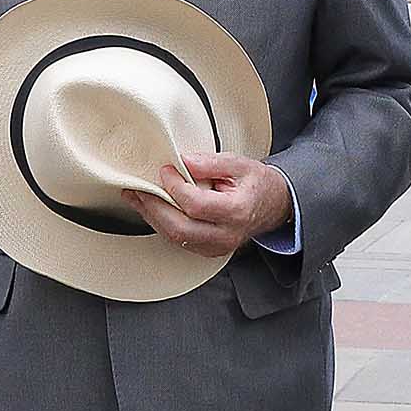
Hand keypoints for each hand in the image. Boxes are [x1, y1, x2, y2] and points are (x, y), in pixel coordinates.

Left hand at [124, 151, 291, 256]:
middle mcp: (226, 234)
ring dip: (153, 217)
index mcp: (237, 211)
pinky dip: (162, 224)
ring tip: (137, 197)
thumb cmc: (258, 184)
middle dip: (154, 207)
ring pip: (176, 238)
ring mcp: (217, 246)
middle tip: (139, 188)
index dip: (175, 187)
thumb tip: (183, 161)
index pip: (196, 204)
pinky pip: (179, 240)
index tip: (165, 170)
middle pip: (180, 228)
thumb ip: (210, 163)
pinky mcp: (209, 250)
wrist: (274, 205)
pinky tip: (152, 209)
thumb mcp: (239, 164)